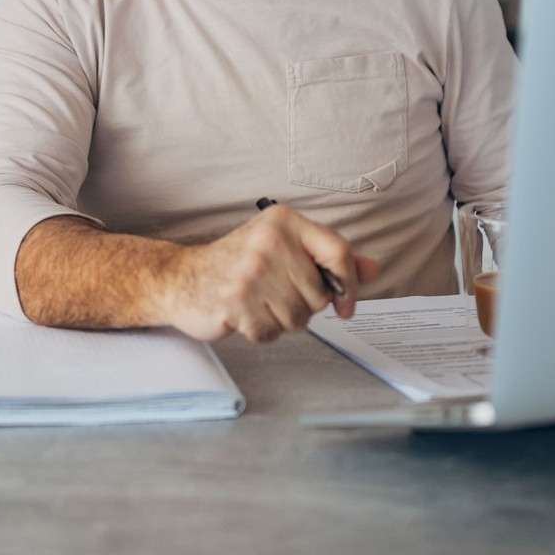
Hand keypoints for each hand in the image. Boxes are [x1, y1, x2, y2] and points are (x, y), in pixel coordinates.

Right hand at [155, 204, 380, 342]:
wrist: (181, 278)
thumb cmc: (238, 264)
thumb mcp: (284, 249)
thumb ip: (330, 258)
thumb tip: (373, 269)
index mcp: (284, 222)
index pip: (338, 253)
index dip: (349, 285)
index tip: (345, 305)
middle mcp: (269, 240)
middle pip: (320, 295)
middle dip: (304, 306)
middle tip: (275, 294)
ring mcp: (251, 271)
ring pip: (298, 318)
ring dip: (281, 321)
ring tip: (259, 303)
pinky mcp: (236, 300)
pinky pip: (271, 333)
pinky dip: (261, 332)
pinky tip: (245, 315)